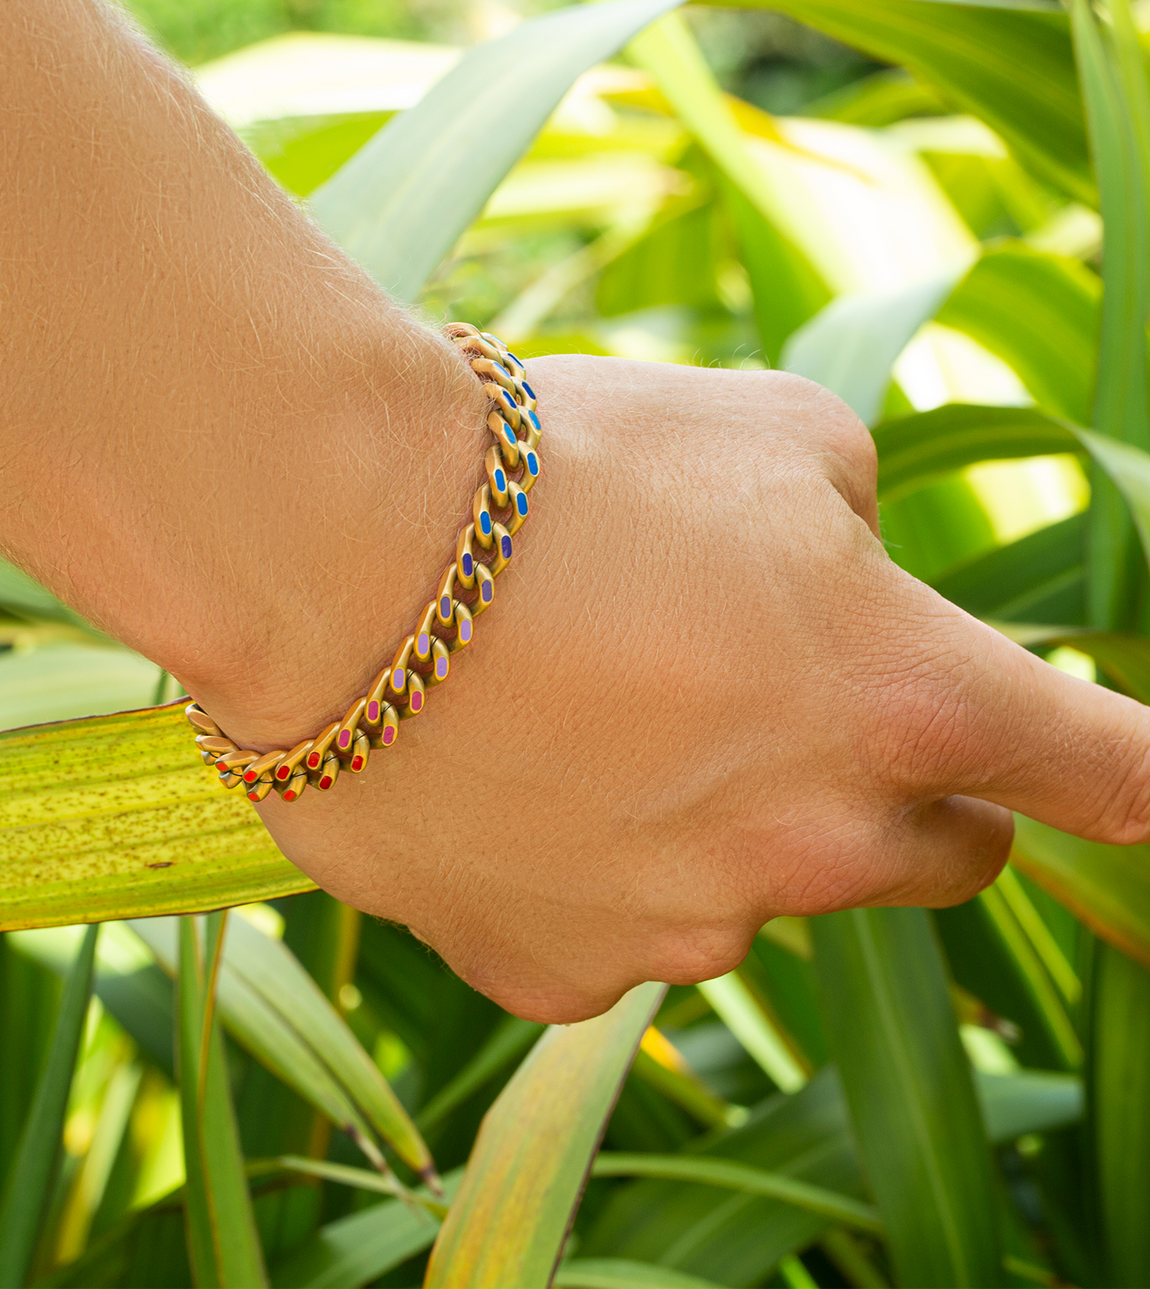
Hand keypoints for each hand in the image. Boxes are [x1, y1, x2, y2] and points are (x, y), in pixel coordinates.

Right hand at [252, 355, 1149, 1022]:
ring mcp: (683, 929)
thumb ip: (854, 511)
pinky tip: (511, 780)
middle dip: (891, 792)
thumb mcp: (764, 429)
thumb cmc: (561, 466)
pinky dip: (591, 872)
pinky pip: (615, 936)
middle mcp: (818, 845)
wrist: (334, 553)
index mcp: (905, 698)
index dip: (1143, 779)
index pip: (1106, 772)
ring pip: (756, 895)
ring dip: (717, 822)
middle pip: (936, 860)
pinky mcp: (554, 973)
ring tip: (589, 714)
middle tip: (774, 699)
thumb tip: (847, 558)